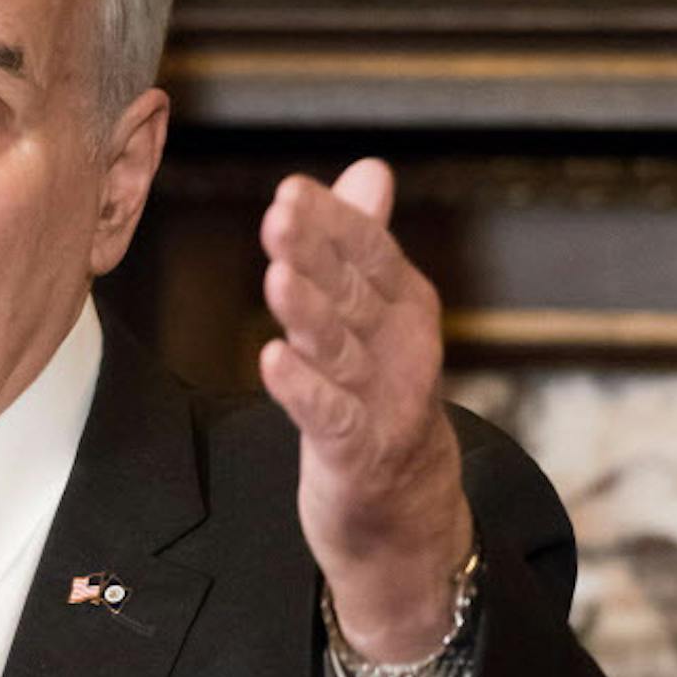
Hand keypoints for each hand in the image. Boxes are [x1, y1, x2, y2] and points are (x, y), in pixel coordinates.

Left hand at [258, 158, 472, 663]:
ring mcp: (383, 403)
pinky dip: (303, 390)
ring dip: (309, 316)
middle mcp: (402, 350)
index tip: (292, 189)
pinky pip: (329, 418)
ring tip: (277, 278)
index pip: (372, 256)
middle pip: (355, 296)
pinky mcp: (358, 454)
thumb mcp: (374, 316)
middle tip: (281, 216)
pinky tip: (271, 359)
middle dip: (319, 256)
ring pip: (341, 353)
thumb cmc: (379, 394)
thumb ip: (364, 245)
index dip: (336, 224)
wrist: (405, 508)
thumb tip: (369, 168)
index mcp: (404, 309)